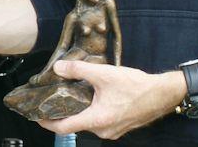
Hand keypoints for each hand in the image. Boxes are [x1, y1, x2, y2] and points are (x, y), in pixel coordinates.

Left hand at [37, 61, 184, 139]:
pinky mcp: (118, 126)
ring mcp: (112, 131)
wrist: (162, 94)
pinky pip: (98, 121)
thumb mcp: (104, 73)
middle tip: (51, 101)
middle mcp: (104, 130)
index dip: (48, 123)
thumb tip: (59, 67)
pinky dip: (90, 111)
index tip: (36, 116)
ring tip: (69, 96)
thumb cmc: (136, 86)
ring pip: (87, 122)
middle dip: (62, 114)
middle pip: (75, 125)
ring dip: (78, 111)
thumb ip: (79, 70)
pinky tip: (89, 97)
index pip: (65, 127)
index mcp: (98, 120)